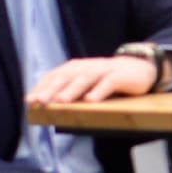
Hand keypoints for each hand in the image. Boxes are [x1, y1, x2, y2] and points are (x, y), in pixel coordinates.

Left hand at [25, 56, 157, 104]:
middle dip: (51, 89)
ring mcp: (104, 70)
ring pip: (85, 79)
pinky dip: (99, 91)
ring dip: (72, 90)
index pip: (54, 77)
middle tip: (40, 102)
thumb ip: (69, 90)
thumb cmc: (108, 79)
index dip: (42, 88)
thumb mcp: (87, 83)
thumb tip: (46, 105)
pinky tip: (91, 100)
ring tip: (61, 101)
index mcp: (75, 68)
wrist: (141, 67)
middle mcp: (87, 67)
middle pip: (66, 77)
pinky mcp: (121, 76)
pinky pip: (108, 82)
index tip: (30, 101)